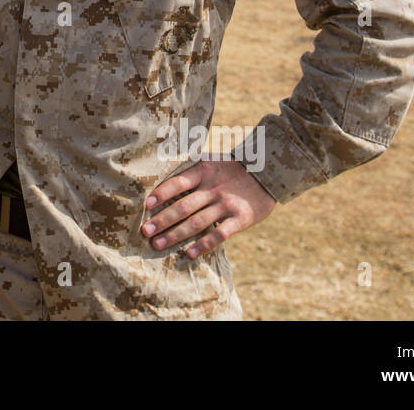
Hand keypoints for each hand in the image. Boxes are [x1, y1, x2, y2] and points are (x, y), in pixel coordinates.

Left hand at [141, 157, 276, 258]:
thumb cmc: (233, 167)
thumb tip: (163, 176)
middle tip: (145, 231)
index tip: (147, 205)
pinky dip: (204, 245)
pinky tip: (190, 254)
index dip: (162, 193)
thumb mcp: (212, 160)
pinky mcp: (240, 219)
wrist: (268, 171)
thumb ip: (192, 169)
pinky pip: (219, 235)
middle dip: (162, 220)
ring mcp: (226, 205)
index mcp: (205, 171)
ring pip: (197, 222)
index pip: (178, 183)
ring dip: (176, 235)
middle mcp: (214, 189)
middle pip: (183, 206)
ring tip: (157, 244)